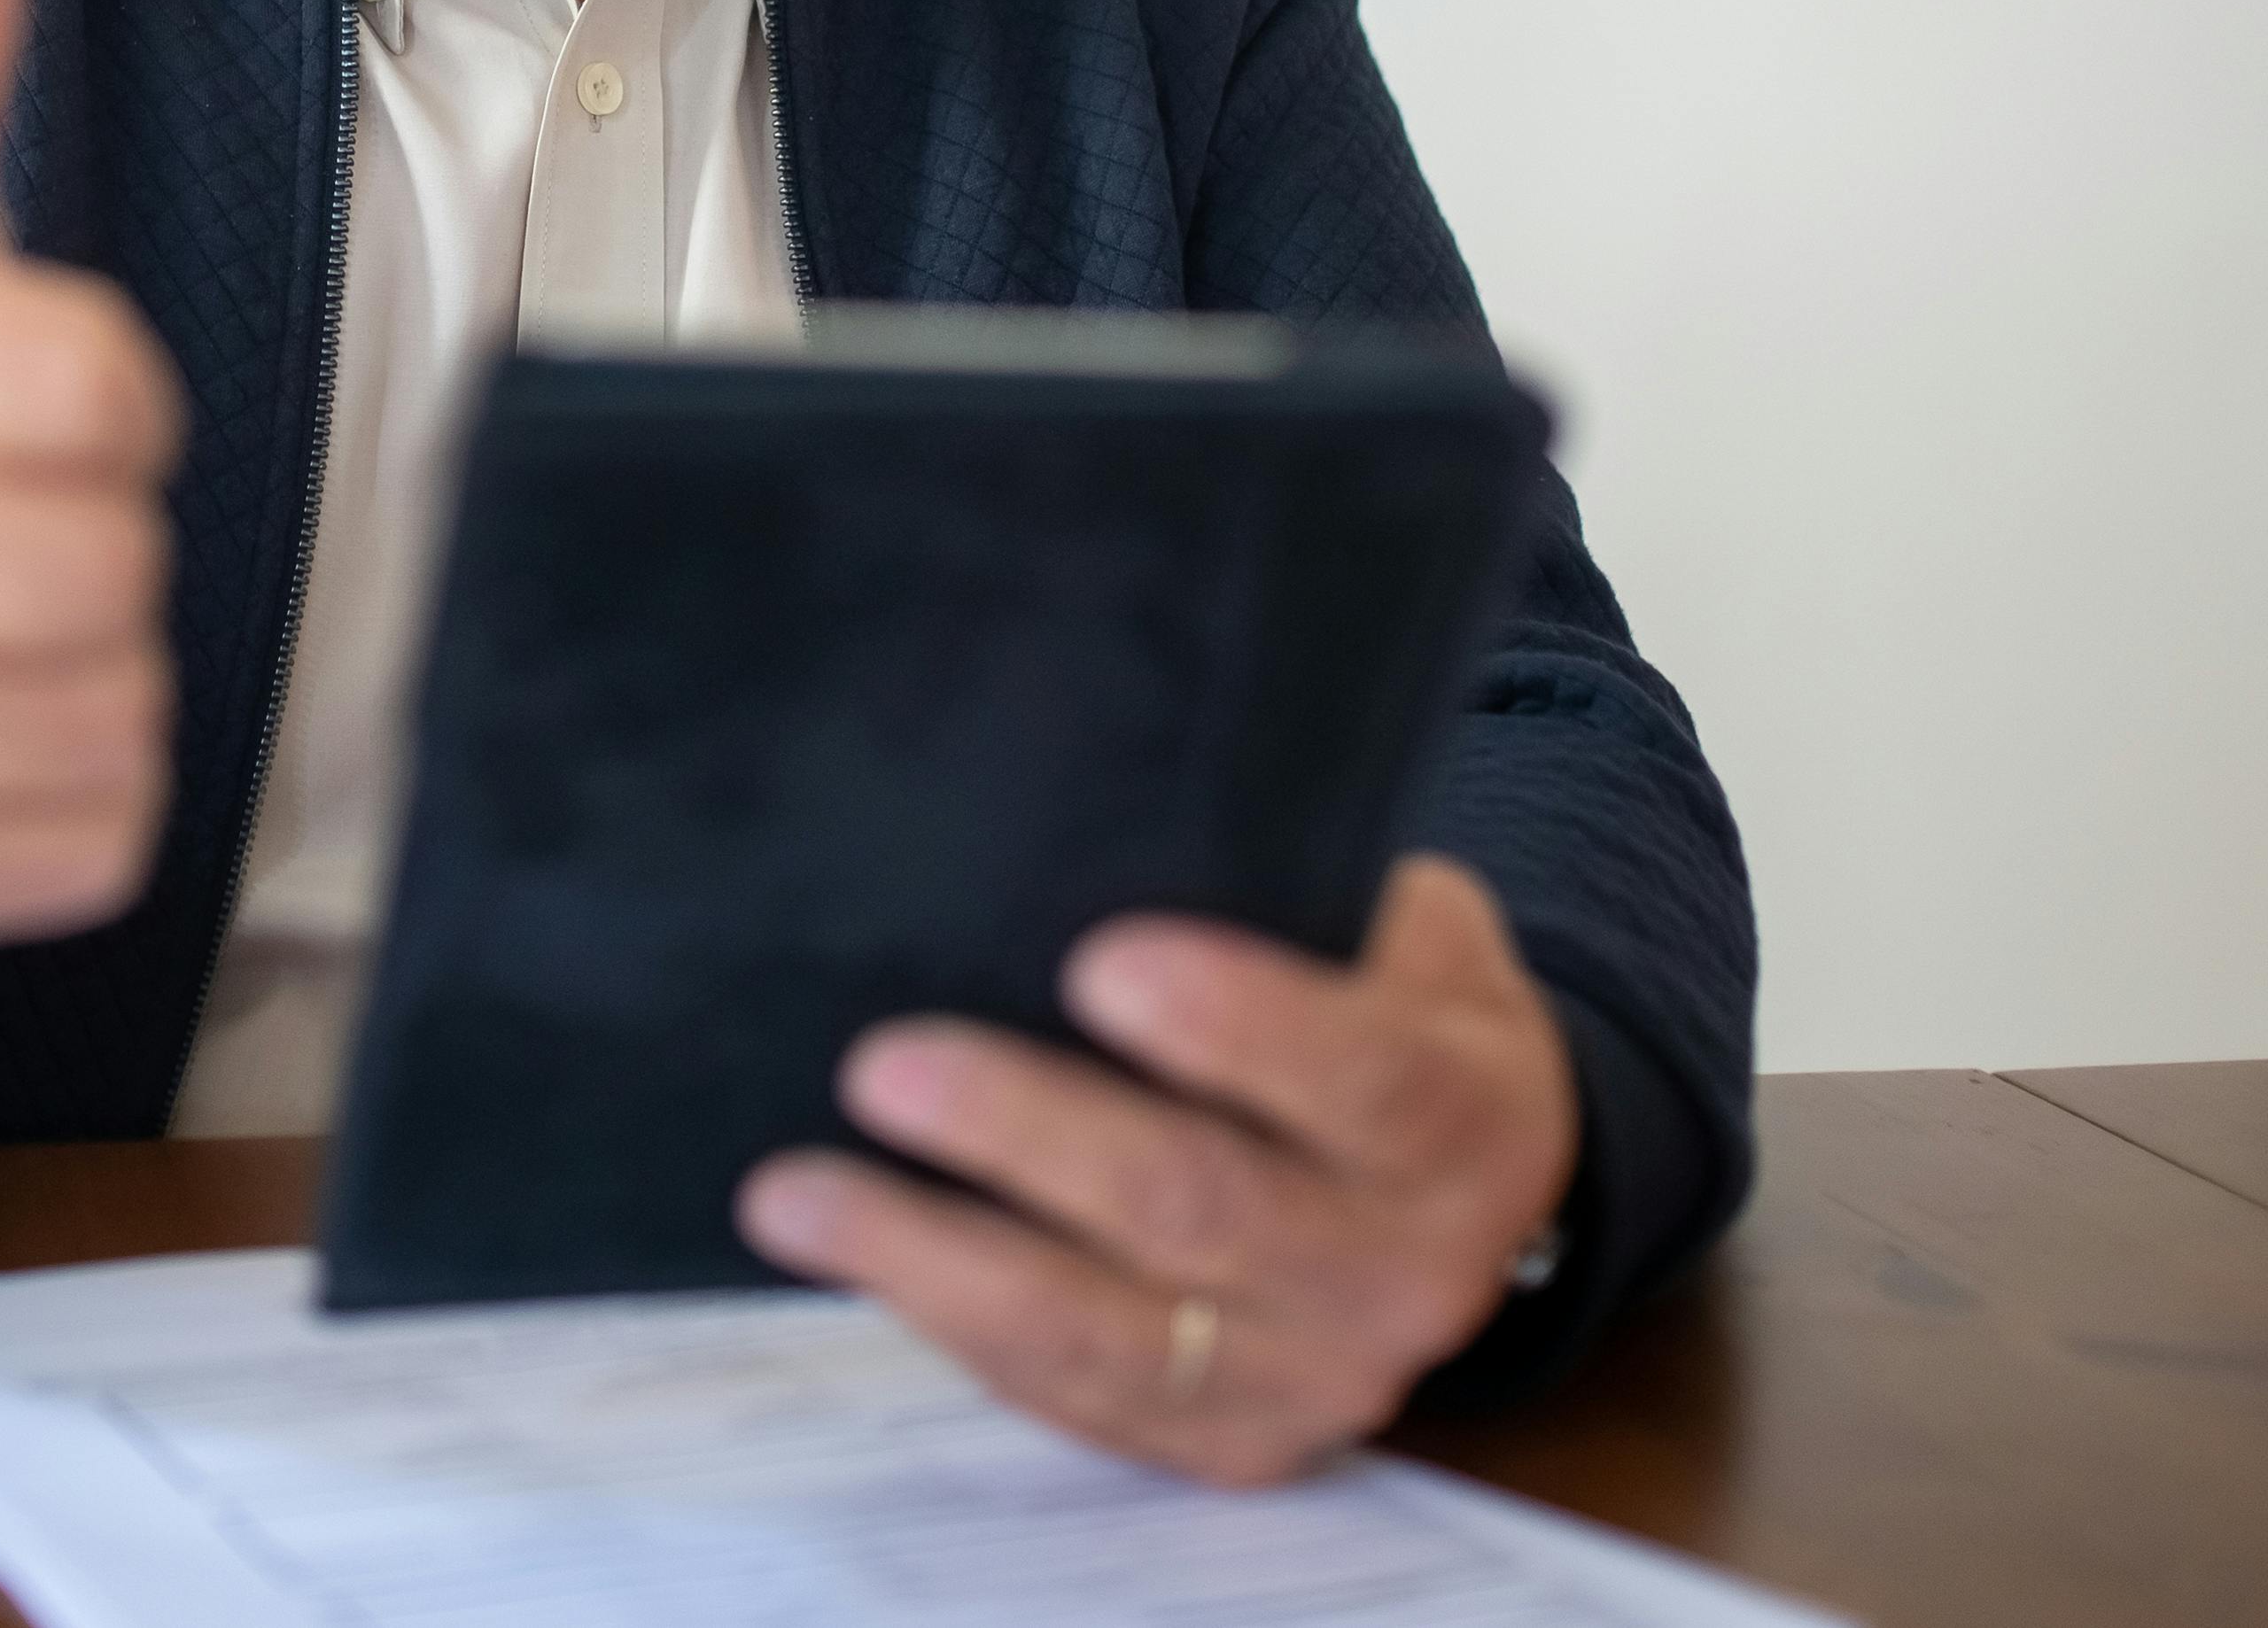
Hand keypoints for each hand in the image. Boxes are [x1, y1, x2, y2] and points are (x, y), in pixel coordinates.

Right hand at [0, 0, 185, 945]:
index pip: (98, 384)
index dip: (109, 390)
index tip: (31, 395)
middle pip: (109, 554)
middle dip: (104, 536)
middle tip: (17, 517)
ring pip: (111, 700)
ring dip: (101, 669)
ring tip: (5, 624)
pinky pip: (95, 836)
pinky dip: (86, 802)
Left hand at [735, 857, 1577, 1484]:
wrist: (1470, 1181)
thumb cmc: (1395, 1004)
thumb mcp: (1407, 930)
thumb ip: (1305, 899)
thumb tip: (1121, 823)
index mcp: (1472, 1122)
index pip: (1363, 1081)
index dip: (1237, 1026)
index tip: (1098, 962)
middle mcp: (1411, 1274)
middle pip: (1209, 1211)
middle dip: (1030, 1138)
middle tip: (884, 1067)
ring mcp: (1321, 1380)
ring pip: (1113, 1337)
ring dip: (938, 1262)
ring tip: (795, 1195)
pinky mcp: (1232, 1442)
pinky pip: (1078, 1401)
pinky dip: (953, 1330)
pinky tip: (853, 1260)